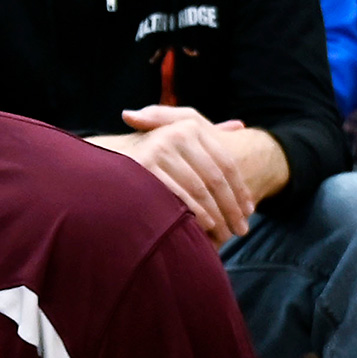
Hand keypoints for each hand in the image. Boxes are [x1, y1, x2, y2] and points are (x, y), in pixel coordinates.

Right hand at [116, 106, 256, 243]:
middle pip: (215, 177)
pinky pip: (178, 194)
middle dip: (232, 206)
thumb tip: (239, 127)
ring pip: (199, 188)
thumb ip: (208, 133)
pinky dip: (194, 212)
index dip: (240, 188)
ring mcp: (160, 147)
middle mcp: (177, 132)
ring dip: (216, 213)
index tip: (249, 210)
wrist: (106, 162)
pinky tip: (205, 226)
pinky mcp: (144, 165)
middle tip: (242, 229)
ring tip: (226, 232)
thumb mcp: (178, 138)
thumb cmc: (148, 154)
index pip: (224, 162)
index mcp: (189, 125)